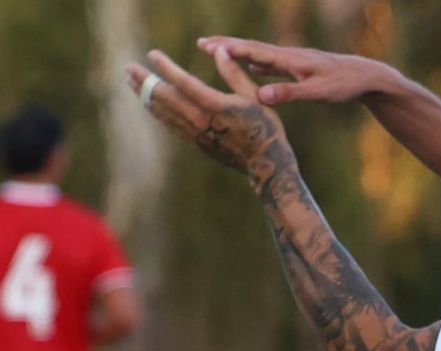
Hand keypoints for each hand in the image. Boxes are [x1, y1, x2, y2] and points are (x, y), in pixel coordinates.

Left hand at [127, 48, 292, 185]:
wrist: (265, 163)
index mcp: (218, 106)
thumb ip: (234, 74)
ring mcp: (197, 133)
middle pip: (167, 98)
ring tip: (131, 82)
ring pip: (164, 112)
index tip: (152, 55)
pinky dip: (156, 112)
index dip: (167, 68)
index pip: (185, 83)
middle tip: (129, 68)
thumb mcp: (254, 97)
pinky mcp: (196, 143)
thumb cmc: (265, 127)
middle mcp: (203, 120)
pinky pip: (170, 125)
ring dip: (145, 95)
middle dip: (146, 81)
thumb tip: (219, 51)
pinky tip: (148, 103)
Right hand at [196, 36, 390, 105]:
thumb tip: (260, 96)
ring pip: (260, 54)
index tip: (206, 46)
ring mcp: (295, 61)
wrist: (367, 77)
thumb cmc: (345, 85)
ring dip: (238, 52)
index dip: (229, 49)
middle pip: (253, 48)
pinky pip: (273, 63)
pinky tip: (250, 65)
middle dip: (226, 45)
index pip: (254, 51)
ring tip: (217, 50)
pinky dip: (257, 62)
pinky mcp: (301, 68)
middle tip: (200, 42)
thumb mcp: (318, 92)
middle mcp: (290, 56)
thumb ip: (290, 93)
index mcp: (291, 59)